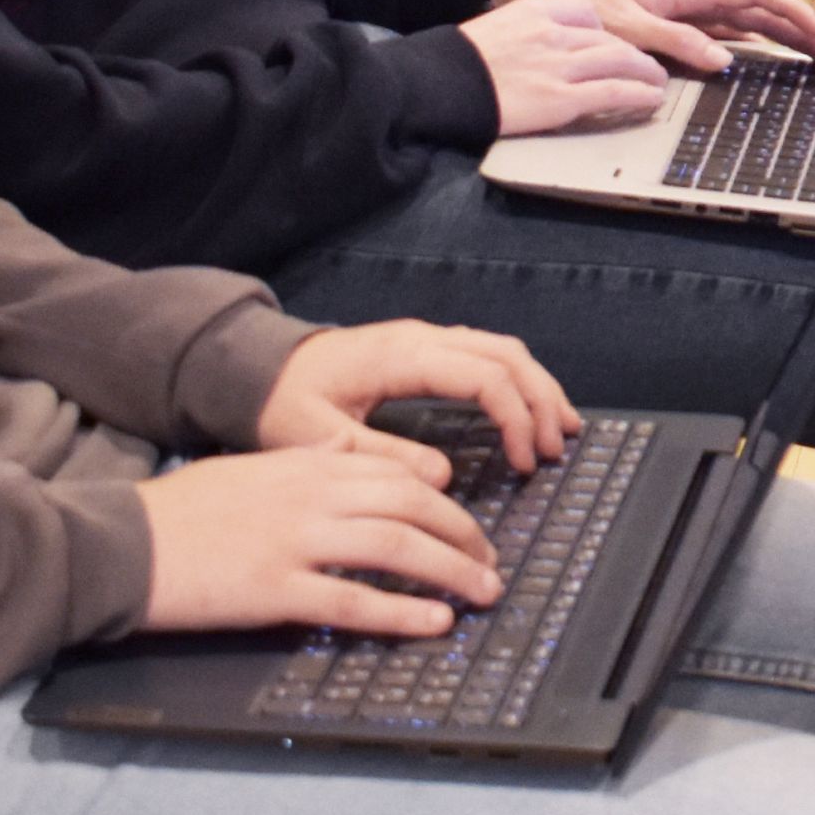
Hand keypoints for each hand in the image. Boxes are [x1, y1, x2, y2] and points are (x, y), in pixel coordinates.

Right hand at [134, 445, 503, 635]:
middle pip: (413, 508)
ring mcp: (295, 543)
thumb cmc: (180, 511)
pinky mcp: (274, 590)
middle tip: (490, 564)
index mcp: (306, 466)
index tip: (468, 526)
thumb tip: (340, 454)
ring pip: (397, 549)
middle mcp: (311, 497)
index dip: (445, 503)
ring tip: (482, 594)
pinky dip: (400, 612)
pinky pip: (353, 600)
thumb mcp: (248, 469)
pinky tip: (434, 622)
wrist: (122, 543)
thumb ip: (301, 464)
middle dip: (463, 537)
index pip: (398, 475)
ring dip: (451, 572)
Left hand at [256, 317, 580, 477]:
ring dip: (537, 386)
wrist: (255, 368)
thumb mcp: (321, 438)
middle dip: (541, 400)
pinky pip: (487, 352)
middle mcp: (422, 337)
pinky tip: (527, 408)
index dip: (515, 417)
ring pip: (504, 348)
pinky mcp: (424, 346)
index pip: (484, 376)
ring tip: (559, 429)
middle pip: (507, 355)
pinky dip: (517, 379)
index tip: (524, 461)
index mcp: (402, 357)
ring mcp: (426, 337)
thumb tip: (443, 478)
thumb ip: (382, 457)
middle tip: (556, 449)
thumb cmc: (281, 403)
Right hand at [459, 0, 674, 135]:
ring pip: (621, 61)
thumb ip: (523, 34)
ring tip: (657, 82)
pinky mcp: (561, 98)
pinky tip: (651, 99)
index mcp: (535, 12)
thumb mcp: (492, 31)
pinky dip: (639, 94)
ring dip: (645, 73)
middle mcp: (553, 33)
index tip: (613, 41)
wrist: (436, 83)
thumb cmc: (456, 62)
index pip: (585, 12)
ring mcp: (559, 65)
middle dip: (633, 53)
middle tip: (647, 65)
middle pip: (610, 38)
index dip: (604, 29)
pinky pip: (614, 91)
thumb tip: (536, 49)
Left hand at [489, 0, 814, 76]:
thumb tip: (722, 60)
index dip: (793, 12)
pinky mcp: (671, 23)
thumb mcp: (628, 25)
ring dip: (781, 38)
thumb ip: (676, 42)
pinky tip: (762, 59)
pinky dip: (748, 45)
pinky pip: (722, 33)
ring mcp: (684, 8)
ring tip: (812, 59)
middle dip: (801, 29)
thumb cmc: (581, 0)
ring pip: (745, 22)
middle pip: (760, 9)